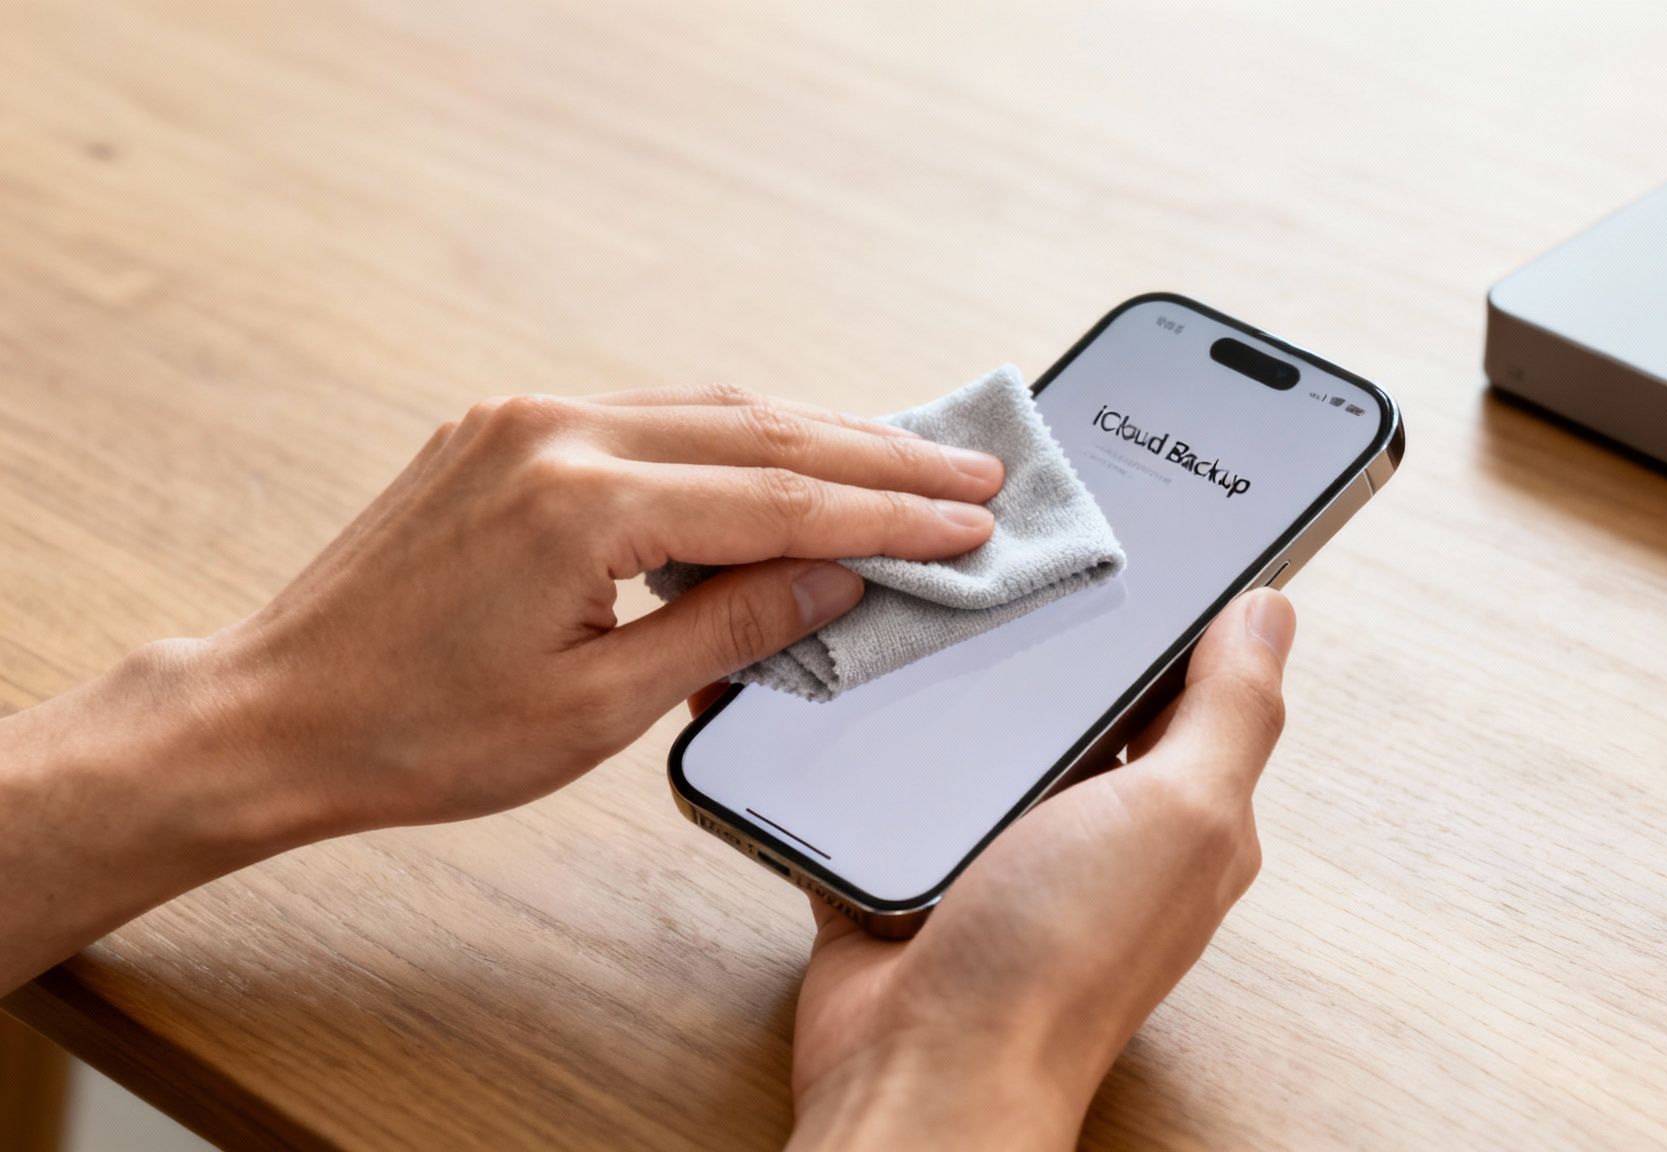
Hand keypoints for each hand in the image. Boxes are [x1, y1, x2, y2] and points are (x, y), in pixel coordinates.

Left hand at [199, 384, 1007, 837]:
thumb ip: (730, 628)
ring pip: (710, 409)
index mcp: (580, 505)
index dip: (889, 517)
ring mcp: (523, 420)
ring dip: (815, 436)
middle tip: (973, 474)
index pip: (780, 499)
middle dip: (878, 457)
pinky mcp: (504, 430)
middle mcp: (554, 433)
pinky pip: (649, 415)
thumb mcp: (597, 710)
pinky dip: (734, 439)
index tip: (971, 523)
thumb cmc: (420, 734)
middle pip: (760, 430)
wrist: (276, 712)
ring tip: (907, 463)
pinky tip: (787, 461)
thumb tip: (836, 581)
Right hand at [761, 589, 1296, 1150]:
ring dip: (969, 685)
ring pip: (993, 735)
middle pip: (1087, 702)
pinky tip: (868, 683)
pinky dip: (891, 744)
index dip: (1176, 611)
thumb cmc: (1061, 959)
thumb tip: (1271, 613)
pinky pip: (907, 782)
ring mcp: (1007, 851)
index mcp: (1180, 815)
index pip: (1193, 688)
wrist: (922, 1069)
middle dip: (1057, 635)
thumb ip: (1230, 713)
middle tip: (1014, 548)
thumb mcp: (1180, 813)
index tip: (1139, 530)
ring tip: (935, 595)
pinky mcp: (920, 866)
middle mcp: (1100, 831)